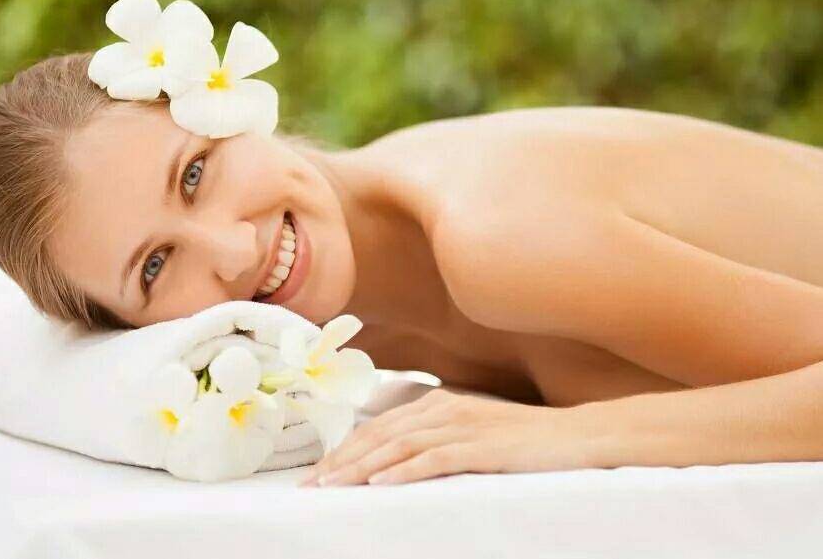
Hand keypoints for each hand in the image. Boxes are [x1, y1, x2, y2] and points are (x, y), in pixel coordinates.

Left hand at [300, 388, 582, 485]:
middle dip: (343, 460)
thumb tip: (400, 461)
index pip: (379, 427)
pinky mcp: (481, 446)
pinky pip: (434, 459)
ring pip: (398, 446)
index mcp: (438, 404)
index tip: (320, 471)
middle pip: (381, 435)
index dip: (346, 449)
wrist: (577, 435)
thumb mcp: (473, 433)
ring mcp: (462, 426)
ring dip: (362, 467)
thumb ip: (438, 439)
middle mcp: (443, 409)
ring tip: (333, 486)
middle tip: (312, 484)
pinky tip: (380, 484)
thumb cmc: (525, 440)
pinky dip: (403, 471)